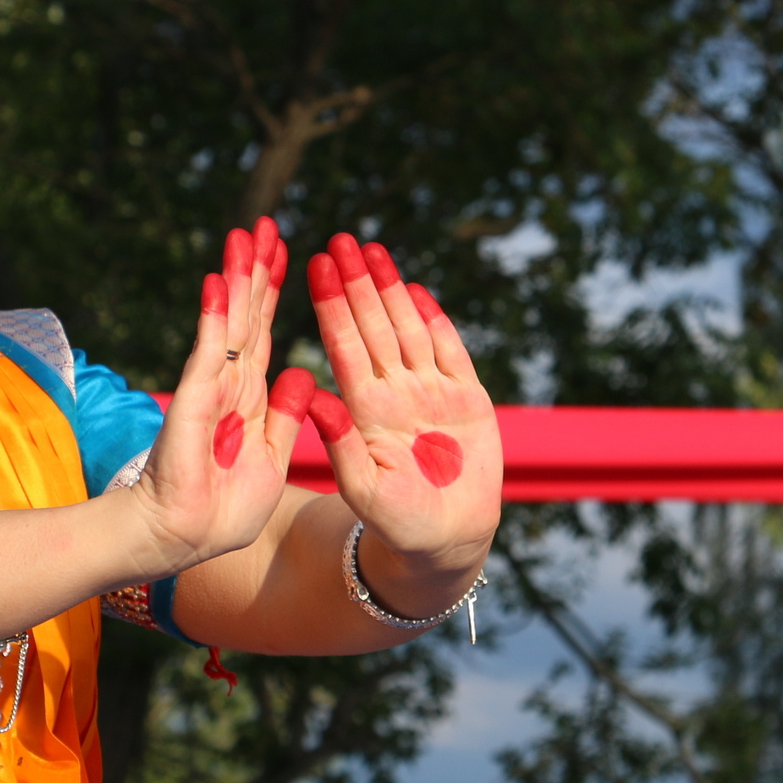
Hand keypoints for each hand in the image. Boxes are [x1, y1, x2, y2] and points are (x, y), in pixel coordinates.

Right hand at [129, 218, 317, 566]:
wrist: (186, 540)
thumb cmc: (225, 510)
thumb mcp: (273, 458)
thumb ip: (286, 416)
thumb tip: (305, 374)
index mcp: (251, 398)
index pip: (266, 334)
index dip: (276, 293)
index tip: (288, 252)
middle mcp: (230, 384)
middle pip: (250, 316)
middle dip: (258, 269)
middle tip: (264, 223)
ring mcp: (211, 389)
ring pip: (231, 323)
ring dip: (238, 277)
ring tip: (244, 234)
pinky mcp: (195, 402)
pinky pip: (210, 352)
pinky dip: (217, 317)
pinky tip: (221, 281)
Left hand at [304, 234, 501, 568]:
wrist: (446, 541)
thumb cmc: (398, 522)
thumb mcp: (364, 488)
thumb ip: (342, 443)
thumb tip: (315, 397)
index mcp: (365, 410)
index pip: (345, 347)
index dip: (332, 306)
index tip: (314, 267)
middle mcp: (394, 392)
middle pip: (373, 327)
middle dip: (356, 284)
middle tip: (339, 241)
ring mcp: (431, 392)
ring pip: (407, 330)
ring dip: (390, 290)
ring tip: (372, 250)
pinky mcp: (468, 400)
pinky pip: (450, 352)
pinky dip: (435, 321)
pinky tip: (417, 290)